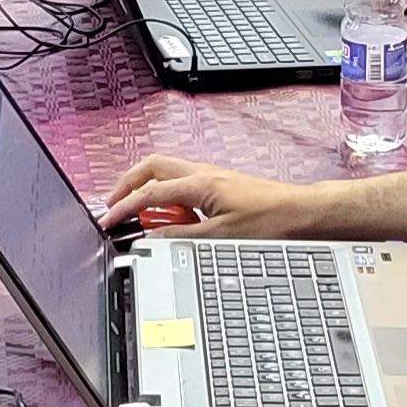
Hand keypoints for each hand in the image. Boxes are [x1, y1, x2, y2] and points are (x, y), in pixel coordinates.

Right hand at [103, 155, 321, 235]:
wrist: (299, 212)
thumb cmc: (270, 221)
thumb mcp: (221, 237)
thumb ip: (182, 236)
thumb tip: (153, 239)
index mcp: (199, 183)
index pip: (149, 193)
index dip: (124, 207)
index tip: (108, 220)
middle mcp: (202, 173)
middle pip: (151, 167)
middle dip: (127, 183)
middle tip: (113, 204)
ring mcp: (210, 175)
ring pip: (166, 171)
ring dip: (146, 186)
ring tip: (136, 211)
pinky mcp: (218, 184)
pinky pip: (182, 181)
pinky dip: (166, 194)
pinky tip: (169, 214)